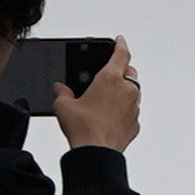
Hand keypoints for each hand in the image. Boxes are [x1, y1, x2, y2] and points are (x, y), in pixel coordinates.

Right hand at [54, 38, 143, 153]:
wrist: (97, 153)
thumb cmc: (83, 128)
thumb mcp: (63, 106)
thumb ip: (61, 92)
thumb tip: (59, 89)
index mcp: (111, 79)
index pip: (121, 54)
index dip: (120, 45)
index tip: (120, 40)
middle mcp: (127, 90)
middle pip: (129, 72)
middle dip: (120, 70)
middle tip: (108, 74)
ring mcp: (134, 107)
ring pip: (132, 92)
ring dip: (122, 91)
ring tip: (105, 99)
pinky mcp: (135, 123)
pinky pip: (131, 111)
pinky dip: (123, 110)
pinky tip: (109, 117)